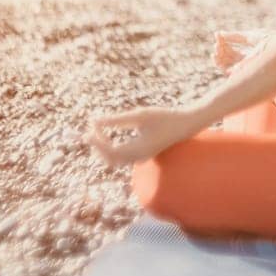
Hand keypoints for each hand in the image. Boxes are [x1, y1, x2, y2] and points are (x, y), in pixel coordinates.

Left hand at [86, 104, 206, 165]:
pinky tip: (108, 136)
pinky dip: (111, 148)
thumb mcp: (140, 115)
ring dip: (103, 148)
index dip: (96, 141)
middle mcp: (138, 158)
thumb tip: (94, 121)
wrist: (185, 124)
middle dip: (98, 146)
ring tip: (97, 132)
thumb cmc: (164, 117)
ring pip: (114, 160)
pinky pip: (121, 157)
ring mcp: (140, 158)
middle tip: (90, 129)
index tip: (89, 127)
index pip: (109, 152)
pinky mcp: (142, 155)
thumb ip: (117, 120)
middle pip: (109, 159)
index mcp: (137, 150)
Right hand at [213, 28, 272, 72]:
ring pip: (227, 66)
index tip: (217, 34)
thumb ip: (236, 36)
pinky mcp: (245, 74)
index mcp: (251, 53)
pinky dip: (220, 65)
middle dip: (220, 49)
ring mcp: (246, 69)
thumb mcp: (252, 36)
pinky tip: (215, 55)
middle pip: (229, 58)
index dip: (224, 42)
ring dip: (218, 57)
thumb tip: (220, 33)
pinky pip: (228, 72)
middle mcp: (248, 63)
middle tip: (216, 41)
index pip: (233, 51)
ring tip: (215, 47)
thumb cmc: (271, 41)